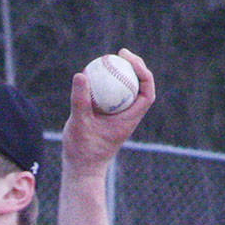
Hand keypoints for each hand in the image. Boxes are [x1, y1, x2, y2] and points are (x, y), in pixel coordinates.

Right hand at [62, 49, 155, 179]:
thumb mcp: (78, 125)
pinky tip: (93, 75)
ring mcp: (119, 117)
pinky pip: (112, 96)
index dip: (143, 72)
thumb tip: (81, 74)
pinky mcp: (108, 118)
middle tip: (119, 53)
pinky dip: (107, 84)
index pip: (146, 92)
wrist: (81, 170)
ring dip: (121, 73)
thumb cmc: (82, 152)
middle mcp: (128, 117)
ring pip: (126, 90)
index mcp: (129, 120)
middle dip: (134, 66)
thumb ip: (80, 101)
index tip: (128, 60)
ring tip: (108, 60)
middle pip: (139, 87)